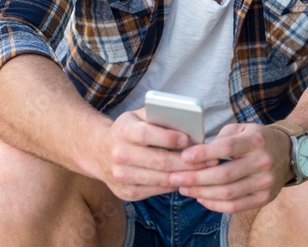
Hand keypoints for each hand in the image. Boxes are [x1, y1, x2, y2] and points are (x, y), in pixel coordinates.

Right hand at [91, 109, 206, 200]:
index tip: (188, 138)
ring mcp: (121, 176)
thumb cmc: (128, 129)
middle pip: (158, 161)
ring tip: (205, 171)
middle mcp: (119, 155)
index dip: (168, 138)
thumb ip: (159, 115)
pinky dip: (173, 185)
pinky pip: (155, 190)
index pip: (146, 135)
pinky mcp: (126, 192)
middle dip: (187, 162)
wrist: (98, 151)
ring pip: (159, 179)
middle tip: (210, 160)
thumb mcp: (138, 115)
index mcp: (123, 131)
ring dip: (185, 176)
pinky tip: (188, 179)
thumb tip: (188, 122)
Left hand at [170, 123, 292, 213]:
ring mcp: (265, 182)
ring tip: (184, 188)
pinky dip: (215, 205)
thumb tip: (196, 152)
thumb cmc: (257, 138)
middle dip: (195, 178)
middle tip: (175, 177)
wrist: (288, 152)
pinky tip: (201, 198)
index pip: (226, 148)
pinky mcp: (264, 198)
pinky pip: (235, 206)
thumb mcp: (242, 128)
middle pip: (223, 175)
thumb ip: (221, 138)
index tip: (184, 156)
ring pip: (227, 193)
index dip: (203, 154)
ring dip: (201, 193)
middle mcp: (262, 162)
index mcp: (256, 141)